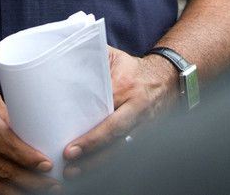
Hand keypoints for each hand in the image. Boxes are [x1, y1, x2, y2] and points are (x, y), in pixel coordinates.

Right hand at [0, 63, 52, 193]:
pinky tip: (12, 191)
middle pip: (1, 170)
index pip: (6, 144)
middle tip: (52, 182)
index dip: (28, 158)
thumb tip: (30, 134)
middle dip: (31, 180)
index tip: (47, 163)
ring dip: (17, 192)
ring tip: (38, 191)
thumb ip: (4, 115)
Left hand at [64, 47, 173, 171]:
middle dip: (92, 148)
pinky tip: (90, 171)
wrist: (169, 79)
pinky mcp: (146, 137)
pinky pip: (127, 154)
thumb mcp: (114, 57)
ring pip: (121, 149)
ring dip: (97, 163)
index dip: (91, 131)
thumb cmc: (134, 69)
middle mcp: (137, 109)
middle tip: (69, 158)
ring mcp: (144, 126)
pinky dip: (109, 164)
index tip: (70, 144)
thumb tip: (61, 56)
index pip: (107, 109)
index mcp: (127, 87)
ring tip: (74, 173)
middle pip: (115, 134)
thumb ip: (92, 57)